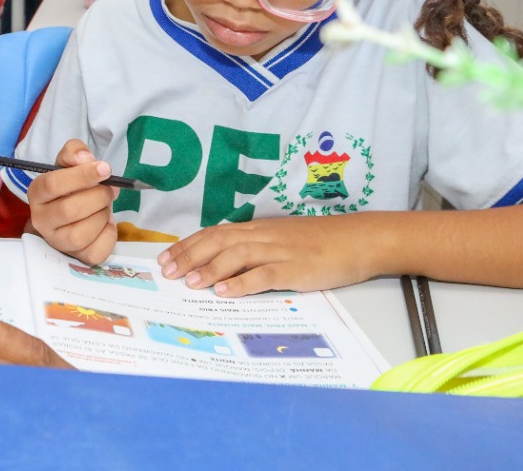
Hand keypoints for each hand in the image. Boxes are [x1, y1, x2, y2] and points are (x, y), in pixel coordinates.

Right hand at [27, 139, 118, 263]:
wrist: (72, 209)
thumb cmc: (70, 185)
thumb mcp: (69, 162)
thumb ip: (75, 152)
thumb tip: (85, 159)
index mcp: (37, 193)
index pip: (53, 184)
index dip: (82, 176)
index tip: (105, 169)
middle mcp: (41, 220)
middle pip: (68, 210)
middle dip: (97, 197)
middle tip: (111, 189)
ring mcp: (57, 241)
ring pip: (80, 234)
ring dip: (102, 216)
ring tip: (106, 206)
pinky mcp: (76, 257)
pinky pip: (95, 252)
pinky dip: (108, 236)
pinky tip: (107, 224)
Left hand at [157, 214, 381, 295]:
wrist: (357, 239)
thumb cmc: (320, 242)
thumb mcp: (282, 239)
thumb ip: (256, 248)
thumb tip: (225, 264)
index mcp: (258, 230)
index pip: (215, 233)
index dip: (188, 245)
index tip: (166, 257)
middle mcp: (264, 236)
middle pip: (218, 241)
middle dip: (189, 256)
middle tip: (167, 271)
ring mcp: (280, 251)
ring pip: (237, 256)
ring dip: (210, 269)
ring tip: (189, 283)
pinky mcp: (296, 269)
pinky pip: (264, 275)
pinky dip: (242, 283)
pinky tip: (225, 292)